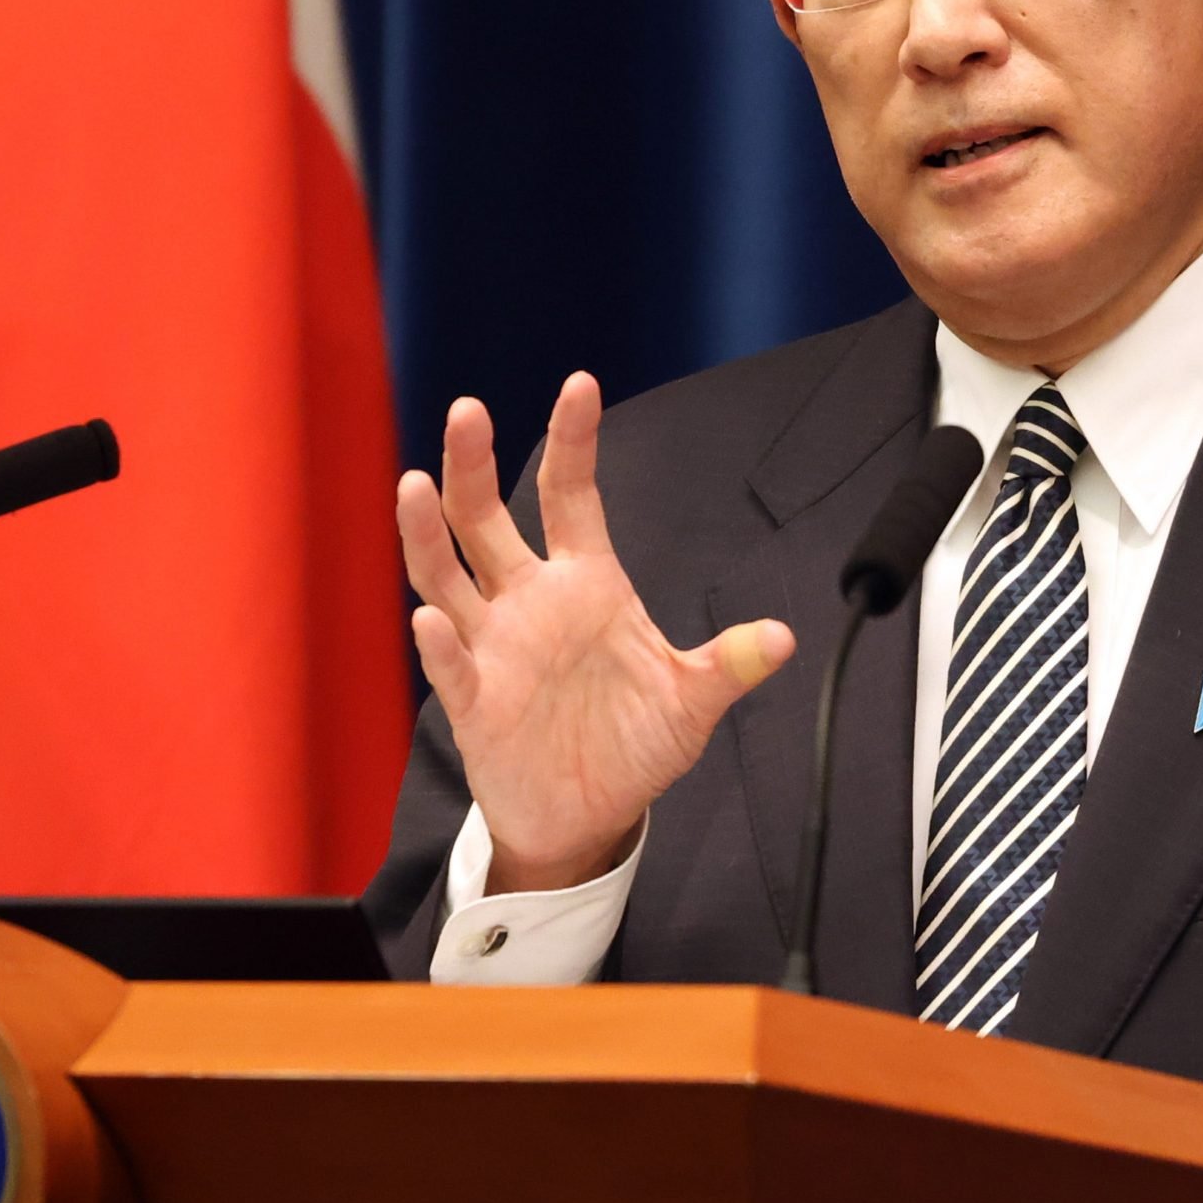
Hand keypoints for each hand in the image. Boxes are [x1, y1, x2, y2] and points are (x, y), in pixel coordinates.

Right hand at [399, 372, 794, 893]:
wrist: (588, 818)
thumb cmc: (633, 745)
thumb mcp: (691, 703)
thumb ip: (728, 665)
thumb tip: (785, 637)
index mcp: (585, 583)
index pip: (570, 495)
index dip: (575, 441)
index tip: (580, 384)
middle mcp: (529, 602)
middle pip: (486, 519)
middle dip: (472, 464)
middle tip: (469, 410)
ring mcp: (493, 646)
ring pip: (446, 574)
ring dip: (428, 532)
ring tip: (417, 484)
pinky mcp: (473, 702)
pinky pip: (450, 664)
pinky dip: (440, 643)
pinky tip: (434, 620)